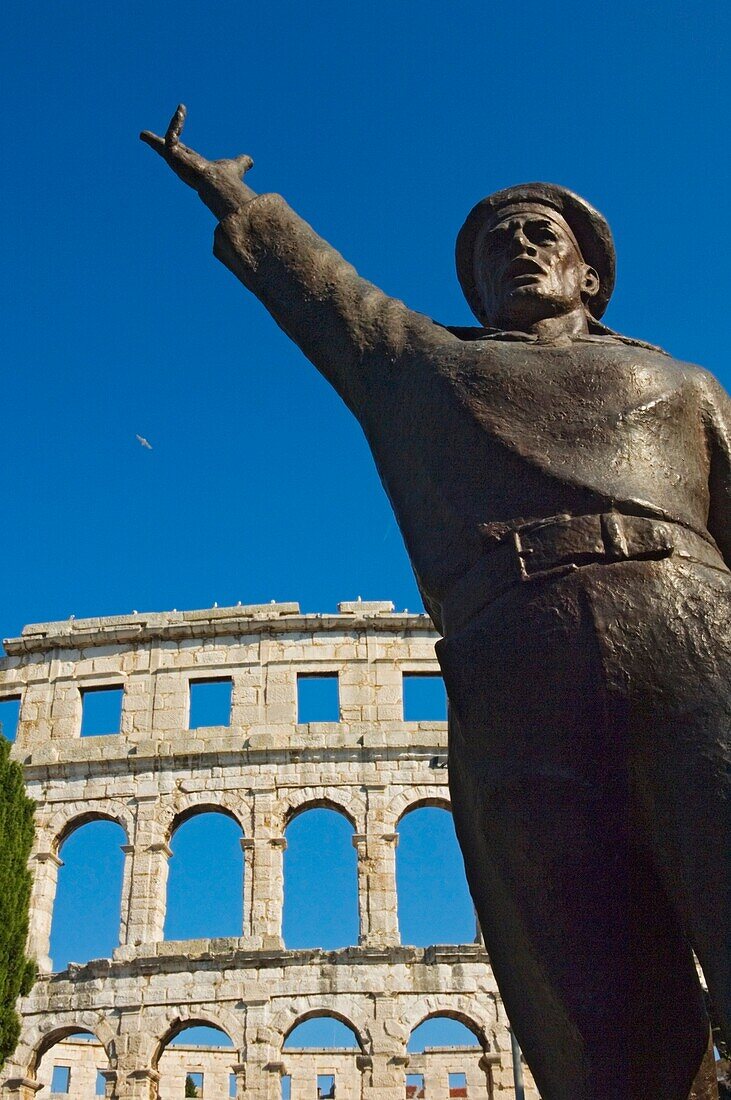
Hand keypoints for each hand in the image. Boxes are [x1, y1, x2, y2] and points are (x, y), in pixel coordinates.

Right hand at [140, 105, 254, 218]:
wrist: (220, 185)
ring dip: (152, 140)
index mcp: (193, 165)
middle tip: (143, 135)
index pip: (183, 153)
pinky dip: (176, 123)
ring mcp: (177, 161)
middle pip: (166, 151)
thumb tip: (251, 161)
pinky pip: (171, 136)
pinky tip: (181, 110)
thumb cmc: (227, 179)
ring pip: (163, 146)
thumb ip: (242, 162)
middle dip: (155, 143)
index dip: (178, 144)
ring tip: (142, 133)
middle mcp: (183, 164)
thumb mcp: (236, 165)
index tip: (173, 138)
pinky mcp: (173, 156)